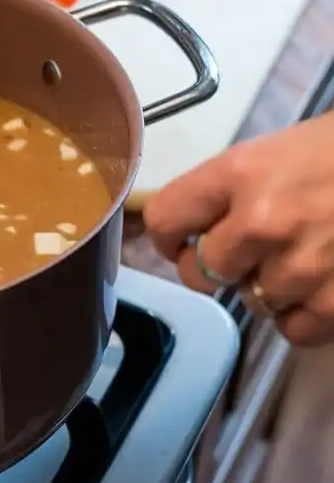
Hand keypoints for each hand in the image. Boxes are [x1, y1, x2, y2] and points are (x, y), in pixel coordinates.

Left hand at [143, 113, 333, 346]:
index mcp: (237, 174)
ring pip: (250, 301)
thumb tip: (188, 228)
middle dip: (213, 267)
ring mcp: (301, 266)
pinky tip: (318, 287)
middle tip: (240, 254)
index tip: (178, 240)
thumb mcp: (271, 153)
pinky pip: (293, 330)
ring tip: (298, 257)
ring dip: (267, 287)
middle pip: (199, 272)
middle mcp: (261, 221)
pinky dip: (302, 315)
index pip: (164, 220)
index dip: (167, 236)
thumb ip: (226, 190)